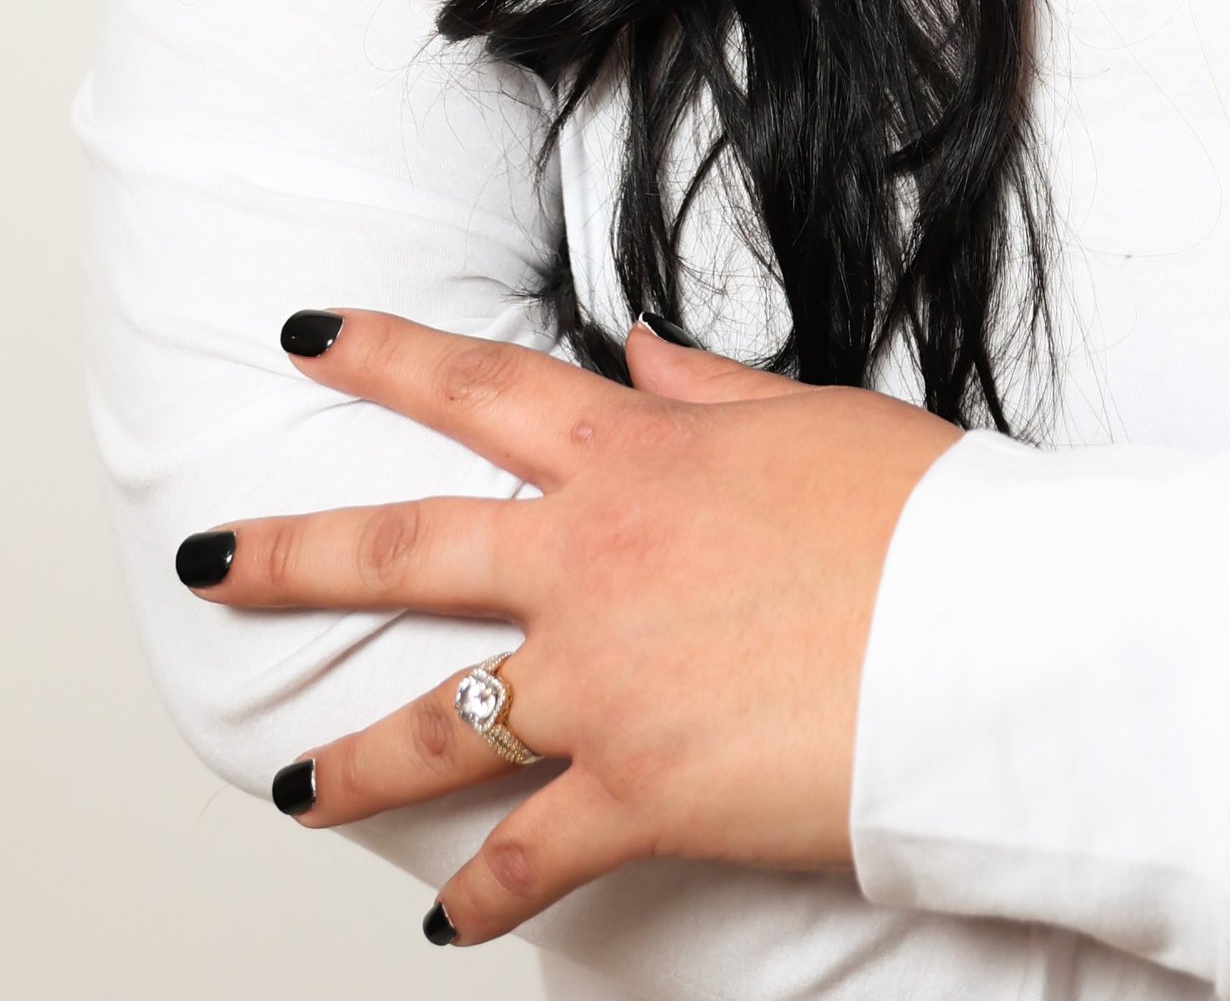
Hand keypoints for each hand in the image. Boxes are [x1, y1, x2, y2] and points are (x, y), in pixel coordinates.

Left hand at [178, 310, 958, 946]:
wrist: (992, 638)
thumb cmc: (927, 521)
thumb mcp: (817, 418)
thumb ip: (711, 388)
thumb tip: (638, 350)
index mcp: (639, 452)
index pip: (477, 386)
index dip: (382, 353)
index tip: (305, 336)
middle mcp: (592, 559)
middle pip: (405, 548)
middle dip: (290, 553)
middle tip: (207, 559)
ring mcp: (603, 681)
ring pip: (437, 723)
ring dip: (350, 760)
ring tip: (292, 787)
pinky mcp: (635, 792)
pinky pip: (525, 858)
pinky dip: (479, 898)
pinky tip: (444, 923)